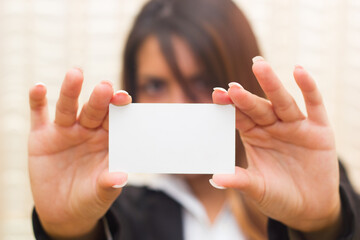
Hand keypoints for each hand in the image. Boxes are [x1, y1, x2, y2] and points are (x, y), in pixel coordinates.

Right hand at [28, 68, 130, 237]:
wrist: (63, 211)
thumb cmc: (90, 198)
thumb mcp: (100, 194)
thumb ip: (108, 184)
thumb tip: (121, 178)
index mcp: (107, 140)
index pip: (115, 120)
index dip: (119, 108)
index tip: (124, 97)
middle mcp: (87, 131)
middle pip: (93, 110)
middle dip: (99, 98)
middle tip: (105, 86)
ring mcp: (64, 131)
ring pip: (67, 107)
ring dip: (70, 91)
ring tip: (75, 74)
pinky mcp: (41, 136)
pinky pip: (39, 115)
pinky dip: (37, 101)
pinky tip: (38, 88)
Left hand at [211, 57, 340, 233]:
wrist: (309, 208)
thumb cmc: (278, 196)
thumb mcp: (258, 189)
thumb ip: (240, 180)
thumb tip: (215, 178)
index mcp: (254, 136)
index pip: (240, 117)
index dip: (229, 107)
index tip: (217, 95)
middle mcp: (272, 127)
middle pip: (258, 107)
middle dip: (245, 97)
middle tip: (233, 86)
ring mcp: (295, 126)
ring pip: (282, 101)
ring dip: (271, 84)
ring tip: (259, 66)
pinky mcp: (318, 130)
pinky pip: (314, 105)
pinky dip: (308, 88)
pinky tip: (298, 71)